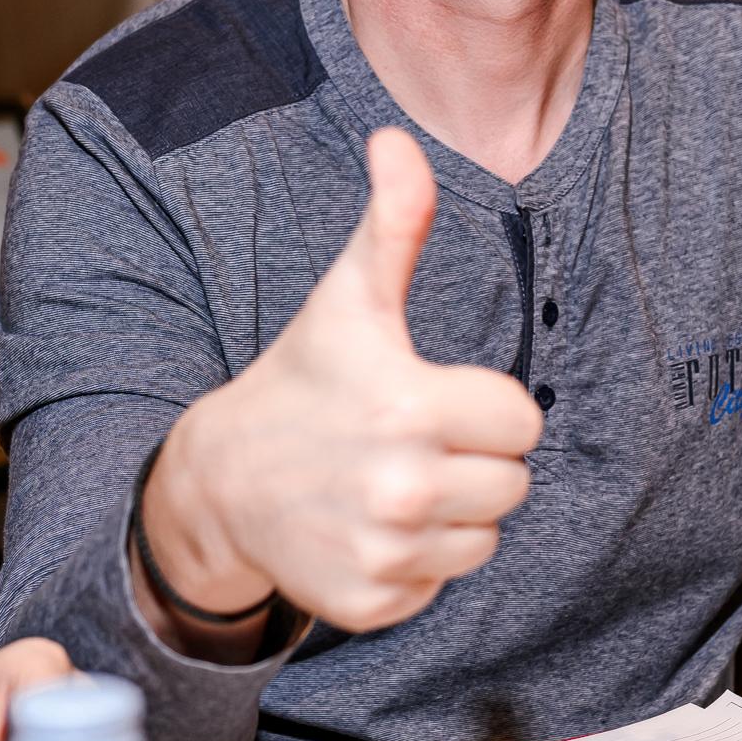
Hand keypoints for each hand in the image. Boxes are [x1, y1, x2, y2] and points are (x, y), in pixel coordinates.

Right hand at [142, 128, 542, 636]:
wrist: (219, 481)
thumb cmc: (301, 383)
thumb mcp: (348, 300)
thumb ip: (394, 223)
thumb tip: (398, 139)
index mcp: (409, 406)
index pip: (521, 421)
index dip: (484, 408)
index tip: (430, 398)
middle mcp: (401, 486)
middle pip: (512, 485)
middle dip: (474, 462)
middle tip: (410, 443)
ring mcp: (386, 552)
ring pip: (484, 539)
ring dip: (451, 516)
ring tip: (390, 483)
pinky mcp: (373, 601)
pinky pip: (443, 584)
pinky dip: (416, 564)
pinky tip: (369, 529)